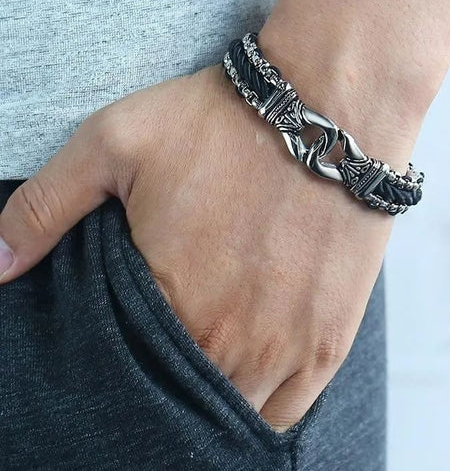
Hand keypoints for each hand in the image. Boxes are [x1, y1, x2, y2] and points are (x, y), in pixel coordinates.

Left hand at [0, 63, 395, 430]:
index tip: (127, 352)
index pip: (126, 374)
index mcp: (170, 304)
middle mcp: (229, 343)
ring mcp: (285, 349)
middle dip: (166, 387)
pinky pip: (287, 413)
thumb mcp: (113, 142)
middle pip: (182, 402)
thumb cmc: (222, 125)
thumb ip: (44, 207)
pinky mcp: (329, 341)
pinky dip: (261, 410)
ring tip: (203, 371)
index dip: (120, 368)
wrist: (327, 111)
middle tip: (165, 358)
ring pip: (233, 415)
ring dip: (212, 403)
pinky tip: (247, 386)